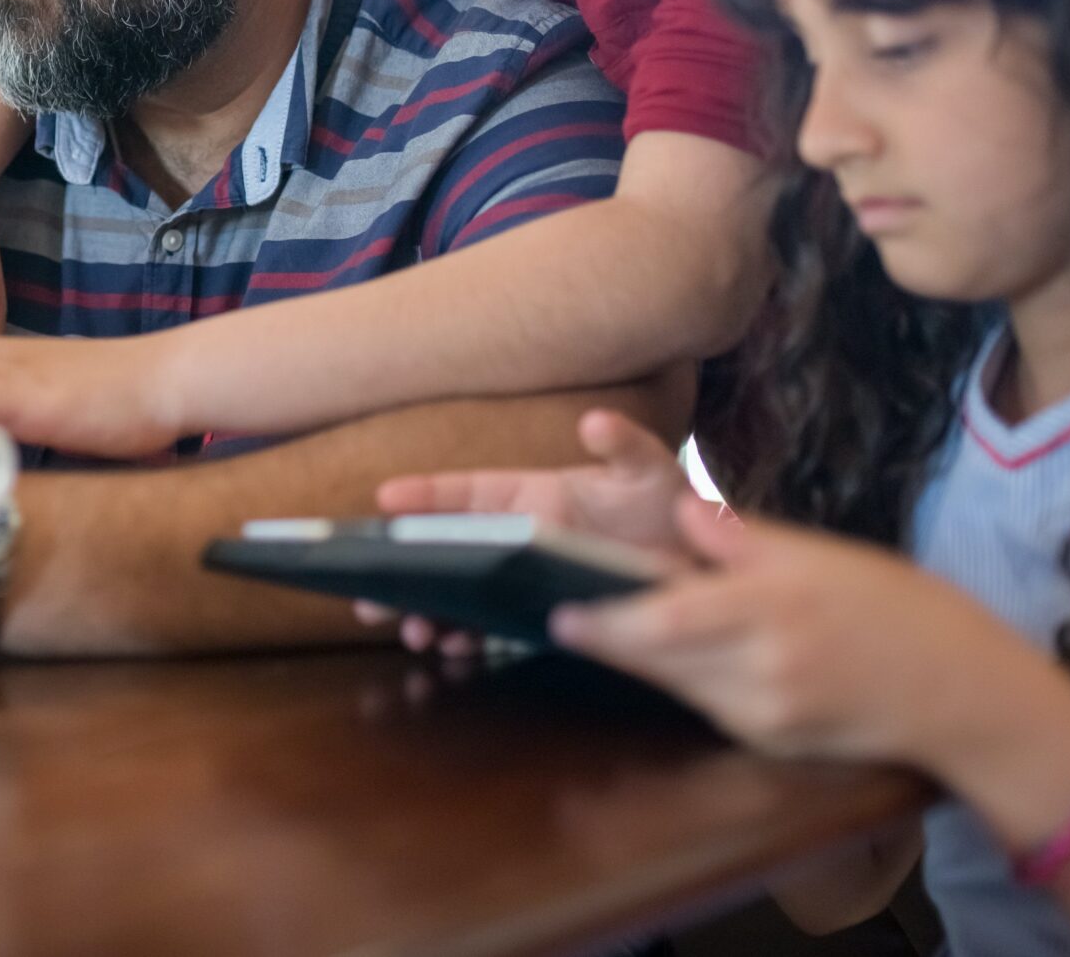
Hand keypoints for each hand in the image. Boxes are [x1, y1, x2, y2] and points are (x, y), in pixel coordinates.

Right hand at [360, 409, 693, 653]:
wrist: (699, 566)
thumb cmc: (665, 506)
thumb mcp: (648, 469)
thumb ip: (623, 444)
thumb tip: (597, 422)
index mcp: (527, 495)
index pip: (464, 492)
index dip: (424, 495)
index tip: (385, 498)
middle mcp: (514, 536)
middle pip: (445, 550)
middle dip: (404, 569)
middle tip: (369, 591)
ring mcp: (522, 578)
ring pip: (460, 592)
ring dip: (427, 611)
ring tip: (411, 629)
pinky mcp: (538, 613)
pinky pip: (489, 626)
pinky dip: (466, 639)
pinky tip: (452, 648)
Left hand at [550, 497, 1050, 767]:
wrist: (961, 693)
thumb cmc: (894, 607)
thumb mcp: (823, 555)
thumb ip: (743, 539)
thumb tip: (682, 512)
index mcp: (773, 610)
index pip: (667, 623)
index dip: (608, 624)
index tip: (559, 612)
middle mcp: (764, 671)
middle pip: (660, 662)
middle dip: (610, 641)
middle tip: (564, 614)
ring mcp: (767, 716)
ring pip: (679, 686)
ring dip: (645, 661)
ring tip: (608, 626)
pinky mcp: (772, 745)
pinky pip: (710, 707)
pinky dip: (688, 680)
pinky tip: (681, 656)